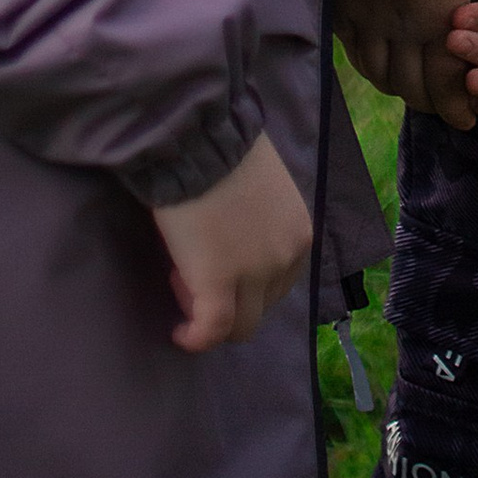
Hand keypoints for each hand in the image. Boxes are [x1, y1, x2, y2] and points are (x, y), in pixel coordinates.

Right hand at [153, 130, 312, 352]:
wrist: (201, 139)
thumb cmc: (225, 149)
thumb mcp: (263, 187)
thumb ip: (261, 220)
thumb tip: (238, 236)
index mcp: (299, 234)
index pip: (280, 282)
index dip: (247, 279)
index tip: (217, 259)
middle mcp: (285, 259)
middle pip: (262, 306)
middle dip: (230, 297)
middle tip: (195, 269)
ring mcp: (254, 276)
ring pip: (239, 327)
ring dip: (210, 314)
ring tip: (182, 285)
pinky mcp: (217, 286)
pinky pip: (210, 332)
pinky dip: (194, 339)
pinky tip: (179, 333)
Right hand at [338, 0, 477, 129]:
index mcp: (441, 20)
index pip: (448, 83)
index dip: (460, 107)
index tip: (470, 119)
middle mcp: (402, 31)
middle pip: (413, 88)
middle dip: (433, 104)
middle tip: (444, 107)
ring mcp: (367, 21)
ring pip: (382, 77)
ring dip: (402, 89)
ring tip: (414, 89)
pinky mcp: (342, 7)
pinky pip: (354, 55)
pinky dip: (372, 68)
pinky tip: (380, 63)